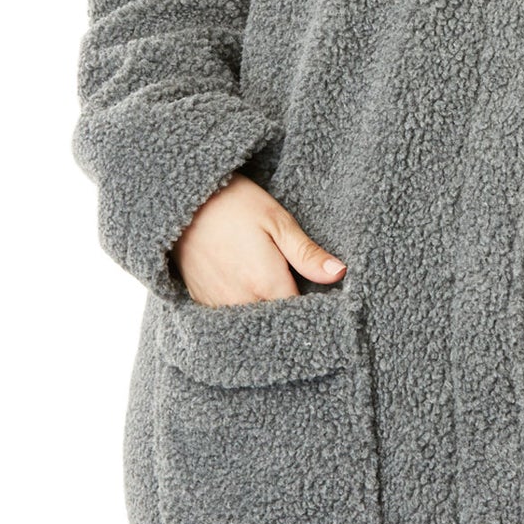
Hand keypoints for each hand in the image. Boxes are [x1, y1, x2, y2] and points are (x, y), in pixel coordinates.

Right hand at [169, 172, 347, 306]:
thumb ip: (307, 254)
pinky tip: (248, 290)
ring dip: (265, 311)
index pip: (299, 314)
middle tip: (296, 288)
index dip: (313, 307)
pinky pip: (230, 317)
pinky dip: (242, 309)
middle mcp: (241, 302)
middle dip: (290, 312)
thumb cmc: (235, 205)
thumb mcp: (278, 222)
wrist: (184, 201)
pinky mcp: (201, 302)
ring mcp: (218, 305)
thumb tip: (339, 274)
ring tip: (270, 287)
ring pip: (253, 322)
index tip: (320, 294)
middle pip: (276, 321)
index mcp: (265, 284)